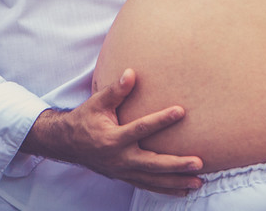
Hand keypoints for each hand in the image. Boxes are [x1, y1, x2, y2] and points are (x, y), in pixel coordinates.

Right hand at [21, 69, 202, 194]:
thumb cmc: (85, 119)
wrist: (67, 143)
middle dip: (176, 165)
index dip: (161, 119)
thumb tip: (131, 73)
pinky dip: (165, 189)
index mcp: (113, 139)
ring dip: (176, 182)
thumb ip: (116, 90)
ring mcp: (122, 171)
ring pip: (153, 179)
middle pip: (152, 163)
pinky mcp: (125, 176)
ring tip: (198, 182)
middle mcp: (119, 159)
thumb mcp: (97, 103)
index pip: (141, 128)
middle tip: (198, 162)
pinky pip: (148, 185)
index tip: (181, 111)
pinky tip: (183, 191)